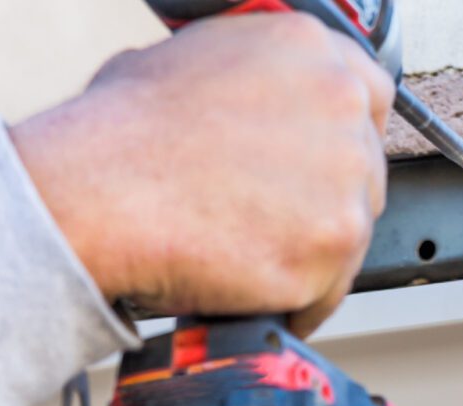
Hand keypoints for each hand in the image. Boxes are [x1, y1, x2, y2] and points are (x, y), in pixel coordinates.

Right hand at [11, 15, 393, 335]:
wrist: (95, 193)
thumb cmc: (119, 133)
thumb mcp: (188, 61)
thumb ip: (252, 77)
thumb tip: (252, 101)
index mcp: (309, 48)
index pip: (367, 96)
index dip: (340, 138)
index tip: (321, 165)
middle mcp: (340, 105)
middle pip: (364, 168)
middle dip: (324, 198)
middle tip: (273, 218)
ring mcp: (344, 178)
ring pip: (351, 230)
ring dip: (311, 250)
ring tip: (249, 255)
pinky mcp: (333, 246)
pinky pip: (330, 286)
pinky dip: (297, 299)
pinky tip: (253, 290)